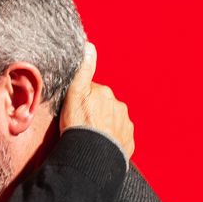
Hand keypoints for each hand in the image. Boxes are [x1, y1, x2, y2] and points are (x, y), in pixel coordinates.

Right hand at [59, 43, 133, 159]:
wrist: (91, 155)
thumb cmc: (79, 125)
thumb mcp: (75, 93)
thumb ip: (84, 70)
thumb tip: (89, 46)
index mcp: (105, 94)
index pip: (92, 92)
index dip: (82, 101)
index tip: (75, 110)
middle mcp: (119, 107)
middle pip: (104, 107)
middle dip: (95, 113)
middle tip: (81, 125)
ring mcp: (125, 126)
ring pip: (112, 123)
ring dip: (103, 128)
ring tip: (90, 138)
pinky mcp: (127, 143)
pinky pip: (119, 139)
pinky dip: (111, 142)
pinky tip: (100, 147)